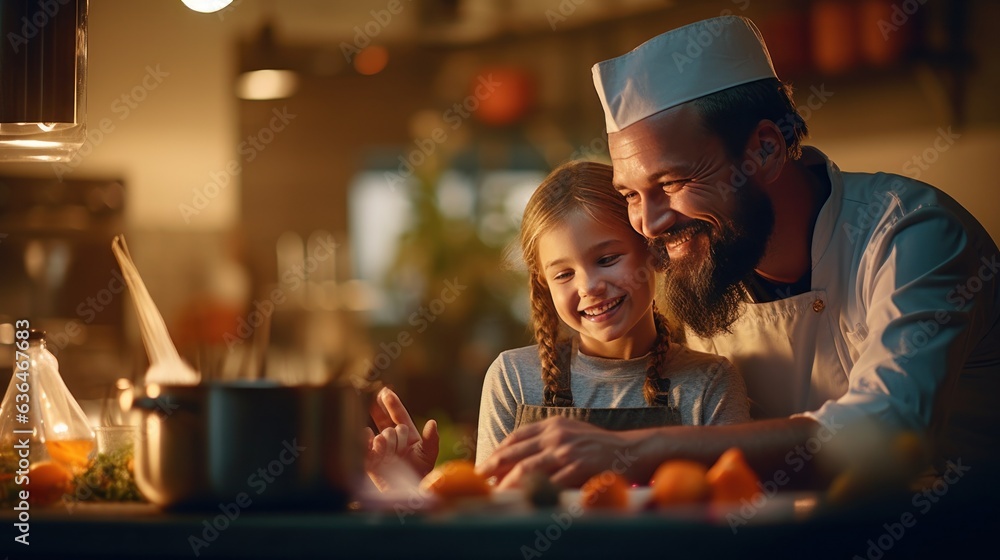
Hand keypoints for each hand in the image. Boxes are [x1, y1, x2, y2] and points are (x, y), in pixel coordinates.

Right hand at [363, 387, 439, 491]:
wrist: (409, 496)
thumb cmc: (421, 476)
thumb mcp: (429, 456)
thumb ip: (431, 439)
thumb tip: (432, 422)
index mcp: (408, 438)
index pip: (399, 416)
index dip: (393, 404)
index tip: (386, 391)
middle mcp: (393, 442)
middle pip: (385, 420)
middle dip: (381, 409)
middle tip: (376, 396)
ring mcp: (381, 451)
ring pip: (382, 434)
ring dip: (388, 437)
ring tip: (393, 448)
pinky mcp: (371, 462)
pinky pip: (366, 447)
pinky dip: (366, 439)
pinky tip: (368, 434)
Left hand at [477, 416, 640, 488]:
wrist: (633, 451)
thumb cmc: (600, 446)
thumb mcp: (571, 432)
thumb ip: (547, 439)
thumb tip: (518, 456)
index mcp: (553, 425)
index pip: (515, 437)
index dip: (497, 453)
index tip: (485, 466)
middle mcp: (557, 435)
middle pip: (515, 453)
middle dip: (493, 469)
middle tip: (480, 482)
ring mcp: (567, 452)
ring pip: (526, 469)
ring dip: (507, 485)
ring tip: (495, 495)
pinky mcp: (578, 468)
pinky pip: (549, 484)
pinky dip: (532, 493)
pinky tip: (522, 501)